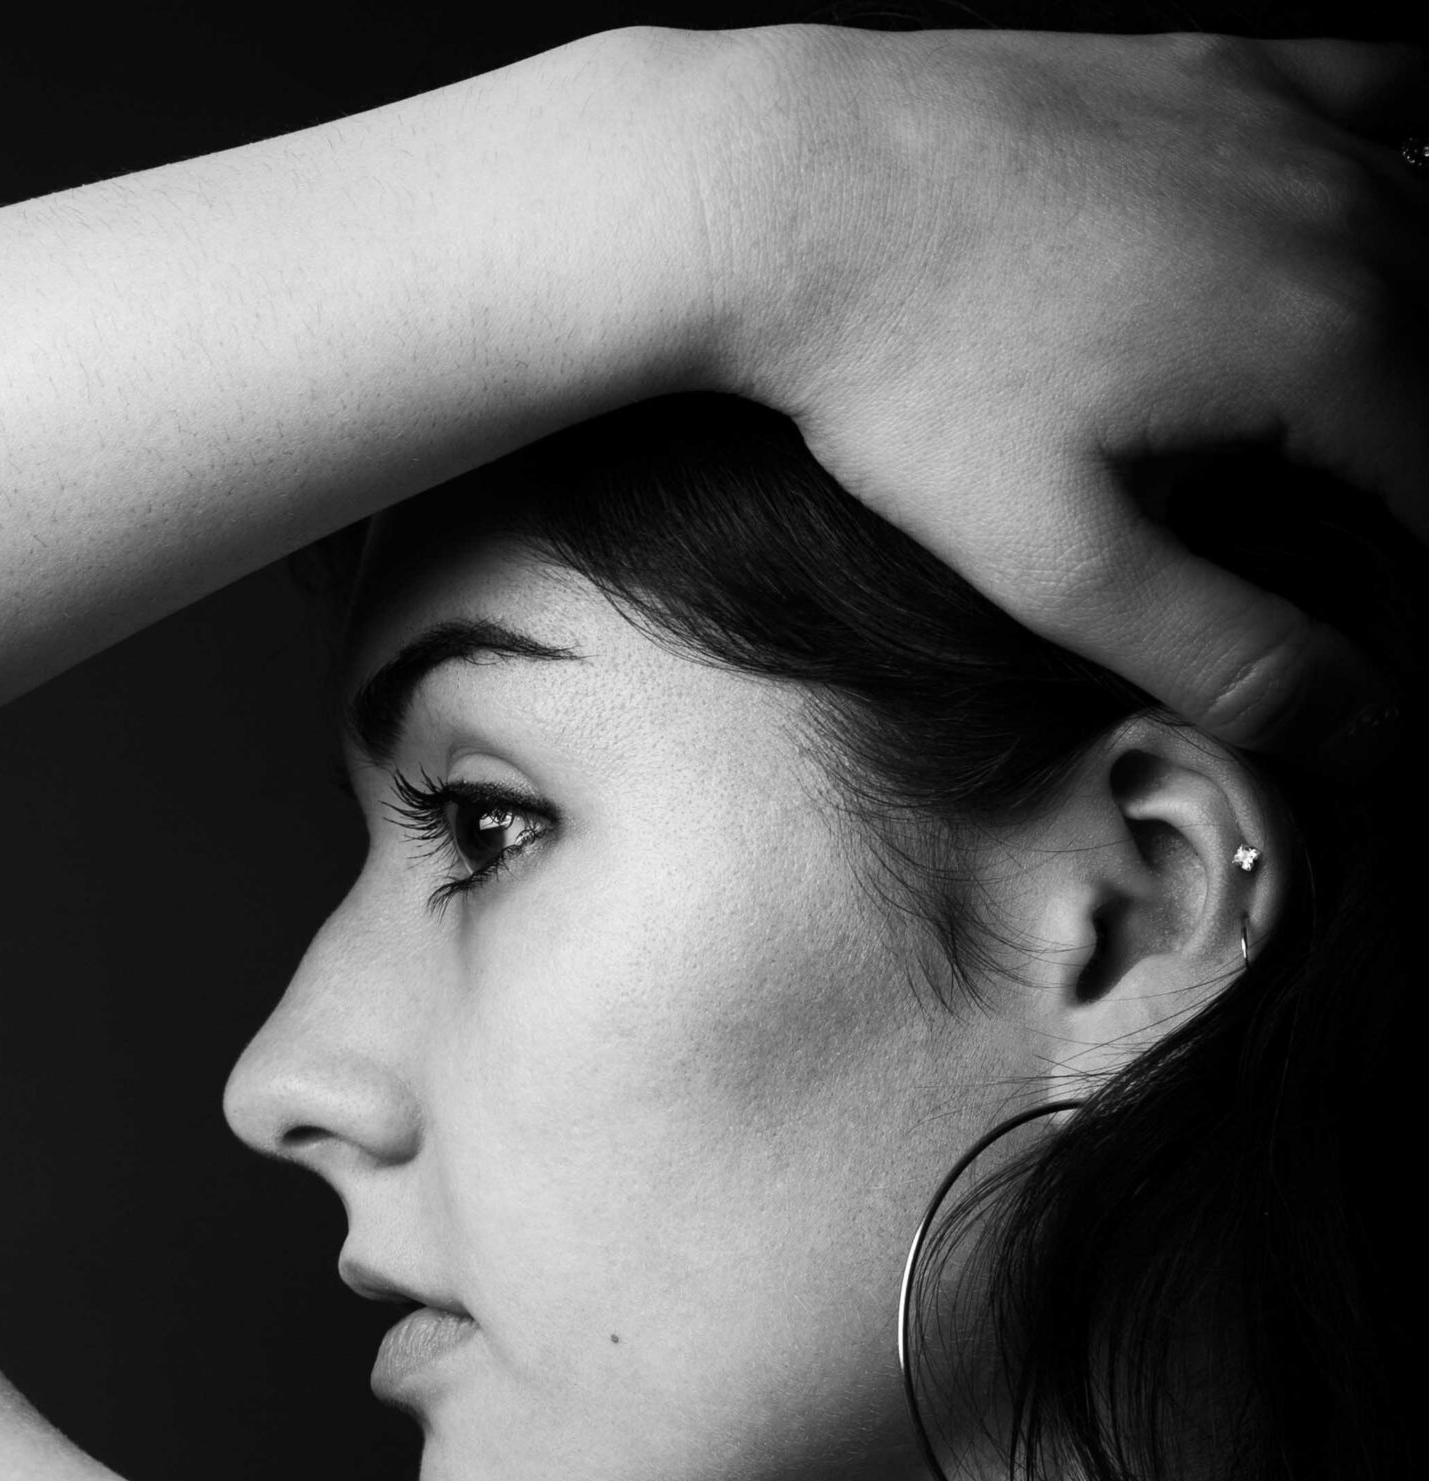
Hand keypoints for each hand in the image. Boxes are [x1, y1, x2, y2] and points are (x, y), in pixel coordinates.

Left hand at [703, 27, 1427, 754]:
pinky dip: (1380, 179)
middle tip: (1322, 550)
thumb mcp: (1062, 563)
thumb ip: (1224, 652)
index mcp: (1335, 346)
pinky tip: (1323, 250)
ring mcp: (1293, 122)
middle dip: (1400, 473)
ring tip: (1310, 450)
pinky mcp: (1226, 68)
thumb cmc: (910, 384)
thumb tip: (1363, 731)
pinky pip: (1374, 103)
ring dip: (1398, 353)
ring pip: (1424, 242)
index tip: (1358, 631)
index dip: (1410, 580)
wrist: (795, 195)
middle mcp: (1347, 216)